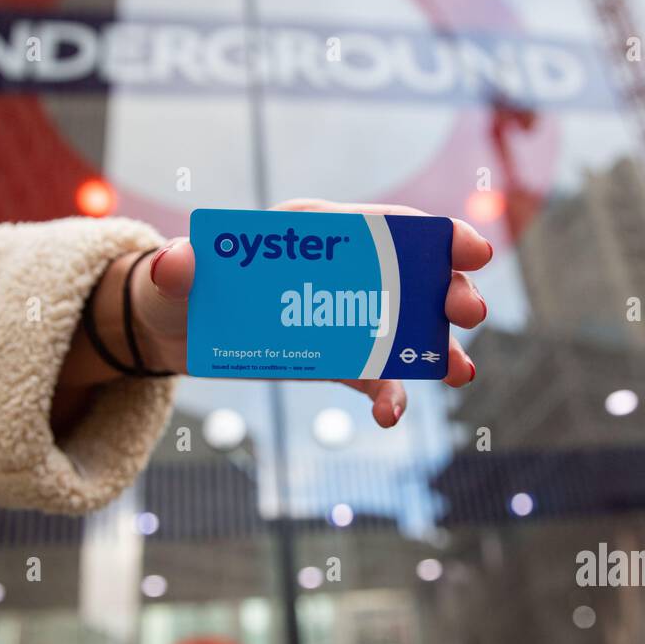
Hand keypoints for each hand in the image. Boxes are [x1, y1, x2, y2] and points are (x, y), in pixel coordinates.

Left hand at [55, 199, 491, 431]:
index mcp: (315, 236)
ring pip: (405, 329)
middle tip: (469, 312)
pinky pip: (371, 377)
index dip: (431, 236)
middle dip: (447, 290)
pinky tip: (392, 416)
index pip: (382, 228)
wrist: (174, 330)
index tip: (470, 248)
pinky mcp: (334, 360)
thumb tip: (177, 262)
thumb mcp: (175, 276)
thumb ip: (179, 268)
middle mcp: (341, 273)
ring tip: (459, 372)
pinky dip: (387, 396)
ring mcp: (344, 317)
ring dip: (438, 348)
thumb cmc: (180, 286)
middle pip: (409, 277)